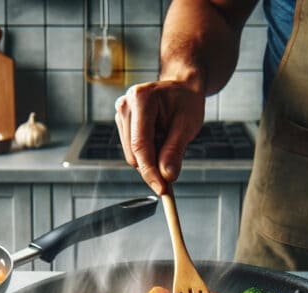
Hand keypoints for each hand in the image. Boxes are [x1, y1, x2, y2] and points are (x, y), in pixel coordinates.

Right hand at [115, 80, 205, 194]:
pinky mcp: (121, 122)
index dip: (150, 171)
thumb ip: (175, 151)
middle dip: (152, 167)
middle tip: (173, 167)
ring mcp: (120, 113)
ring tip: (168, 141)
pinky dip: (147, 153)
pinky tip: (159, 140)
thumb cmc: (186, 102)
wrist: (181, 88)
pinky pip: (131, 149)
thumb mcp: (187, 125)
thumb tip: (167, 177)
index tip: (162, 189)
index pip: (140, 145)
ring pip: (131, 154)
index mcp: (141, 99)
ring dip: (151, 159)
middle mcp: (125, 105)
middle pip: (133, 153)